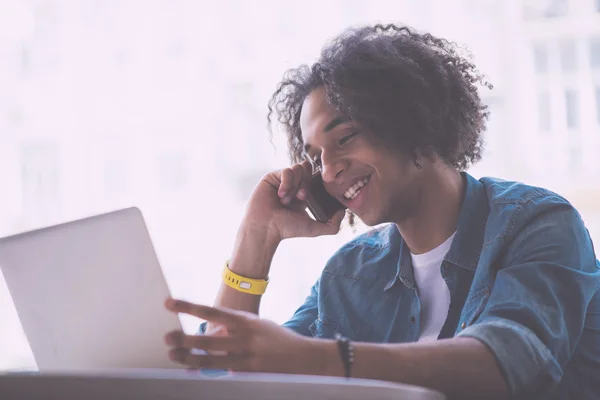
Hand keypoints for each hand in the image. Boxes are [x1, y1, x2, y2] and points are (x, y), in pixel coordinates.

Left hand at [164, 298, 321, 373]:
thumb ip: (233, 328)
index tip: (168, 303)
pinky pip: (222, 374)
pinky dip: (207, 373)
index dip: (188, 307)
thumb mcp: (256, 326)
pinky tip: (193, 372)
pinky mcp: (248, 375)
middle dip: (183, 339)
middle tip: (167, 338)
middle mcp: (244, 338)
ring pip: (210, 361)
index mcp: (244, 321)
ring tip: (174, 356)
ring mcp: (246, 359)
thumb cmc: (276, 340)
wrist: (304, 358)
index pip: (210, 311)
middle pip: (206, 340)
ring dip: (189, 359)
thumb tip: (206, 336)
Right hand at [243, 161, 344, 241]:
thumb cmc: (287, 229)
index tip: (314, 196)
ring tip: (288, 200)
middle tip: (302, 198)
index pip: (315, 177)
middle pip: (308, 168)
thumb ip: (332, 225)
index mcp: (303, 193)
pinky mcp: (272, 176)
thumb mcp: (314, 228)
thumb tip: (342, 212)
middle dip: (307, 182)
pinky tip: (281, 195)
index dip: (318, 182)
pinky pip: (287, 170)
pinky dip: (287, 183)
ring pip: (298, 168)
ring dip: (296, 185)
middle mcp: (294, 184)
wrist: (267, 228)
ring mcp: (282, 179)